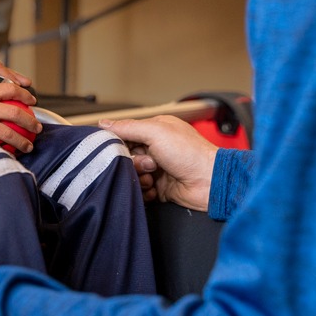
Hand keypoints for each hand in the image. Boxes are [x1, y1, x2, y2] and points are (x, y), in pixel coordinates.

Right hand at [0, 83, 38, 151]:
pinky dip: (6, 153)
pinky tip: (11, 156)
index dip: (25, 95)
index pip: (11, 89)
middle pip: (17, 113)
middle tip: (37, 128)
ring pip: (11, 134)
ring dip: (23, 142)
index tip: (33, 102)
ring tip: (28, 146)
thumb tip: (6, 107)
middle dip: (32, 122)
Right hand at [100, 115, 217, 211]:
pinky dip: (144, 191)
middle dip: (132, 162)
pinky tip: (155, 189)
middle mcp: (156, 148)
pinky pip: (140, 190)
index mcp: (156, 130)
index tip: (117, 149)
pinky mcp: (160, 187)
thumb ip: (128, 127)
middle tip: (147, 164)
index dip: (119, 143)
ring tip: (153, 177)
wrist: (210, 183)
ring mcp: (158, 168)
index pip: (125, 133)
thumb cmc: (190, 154)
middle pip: (126, 155)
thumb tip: (104, 123)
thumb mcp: (156, 132)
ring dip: (139, 177)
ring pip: (132, 173)